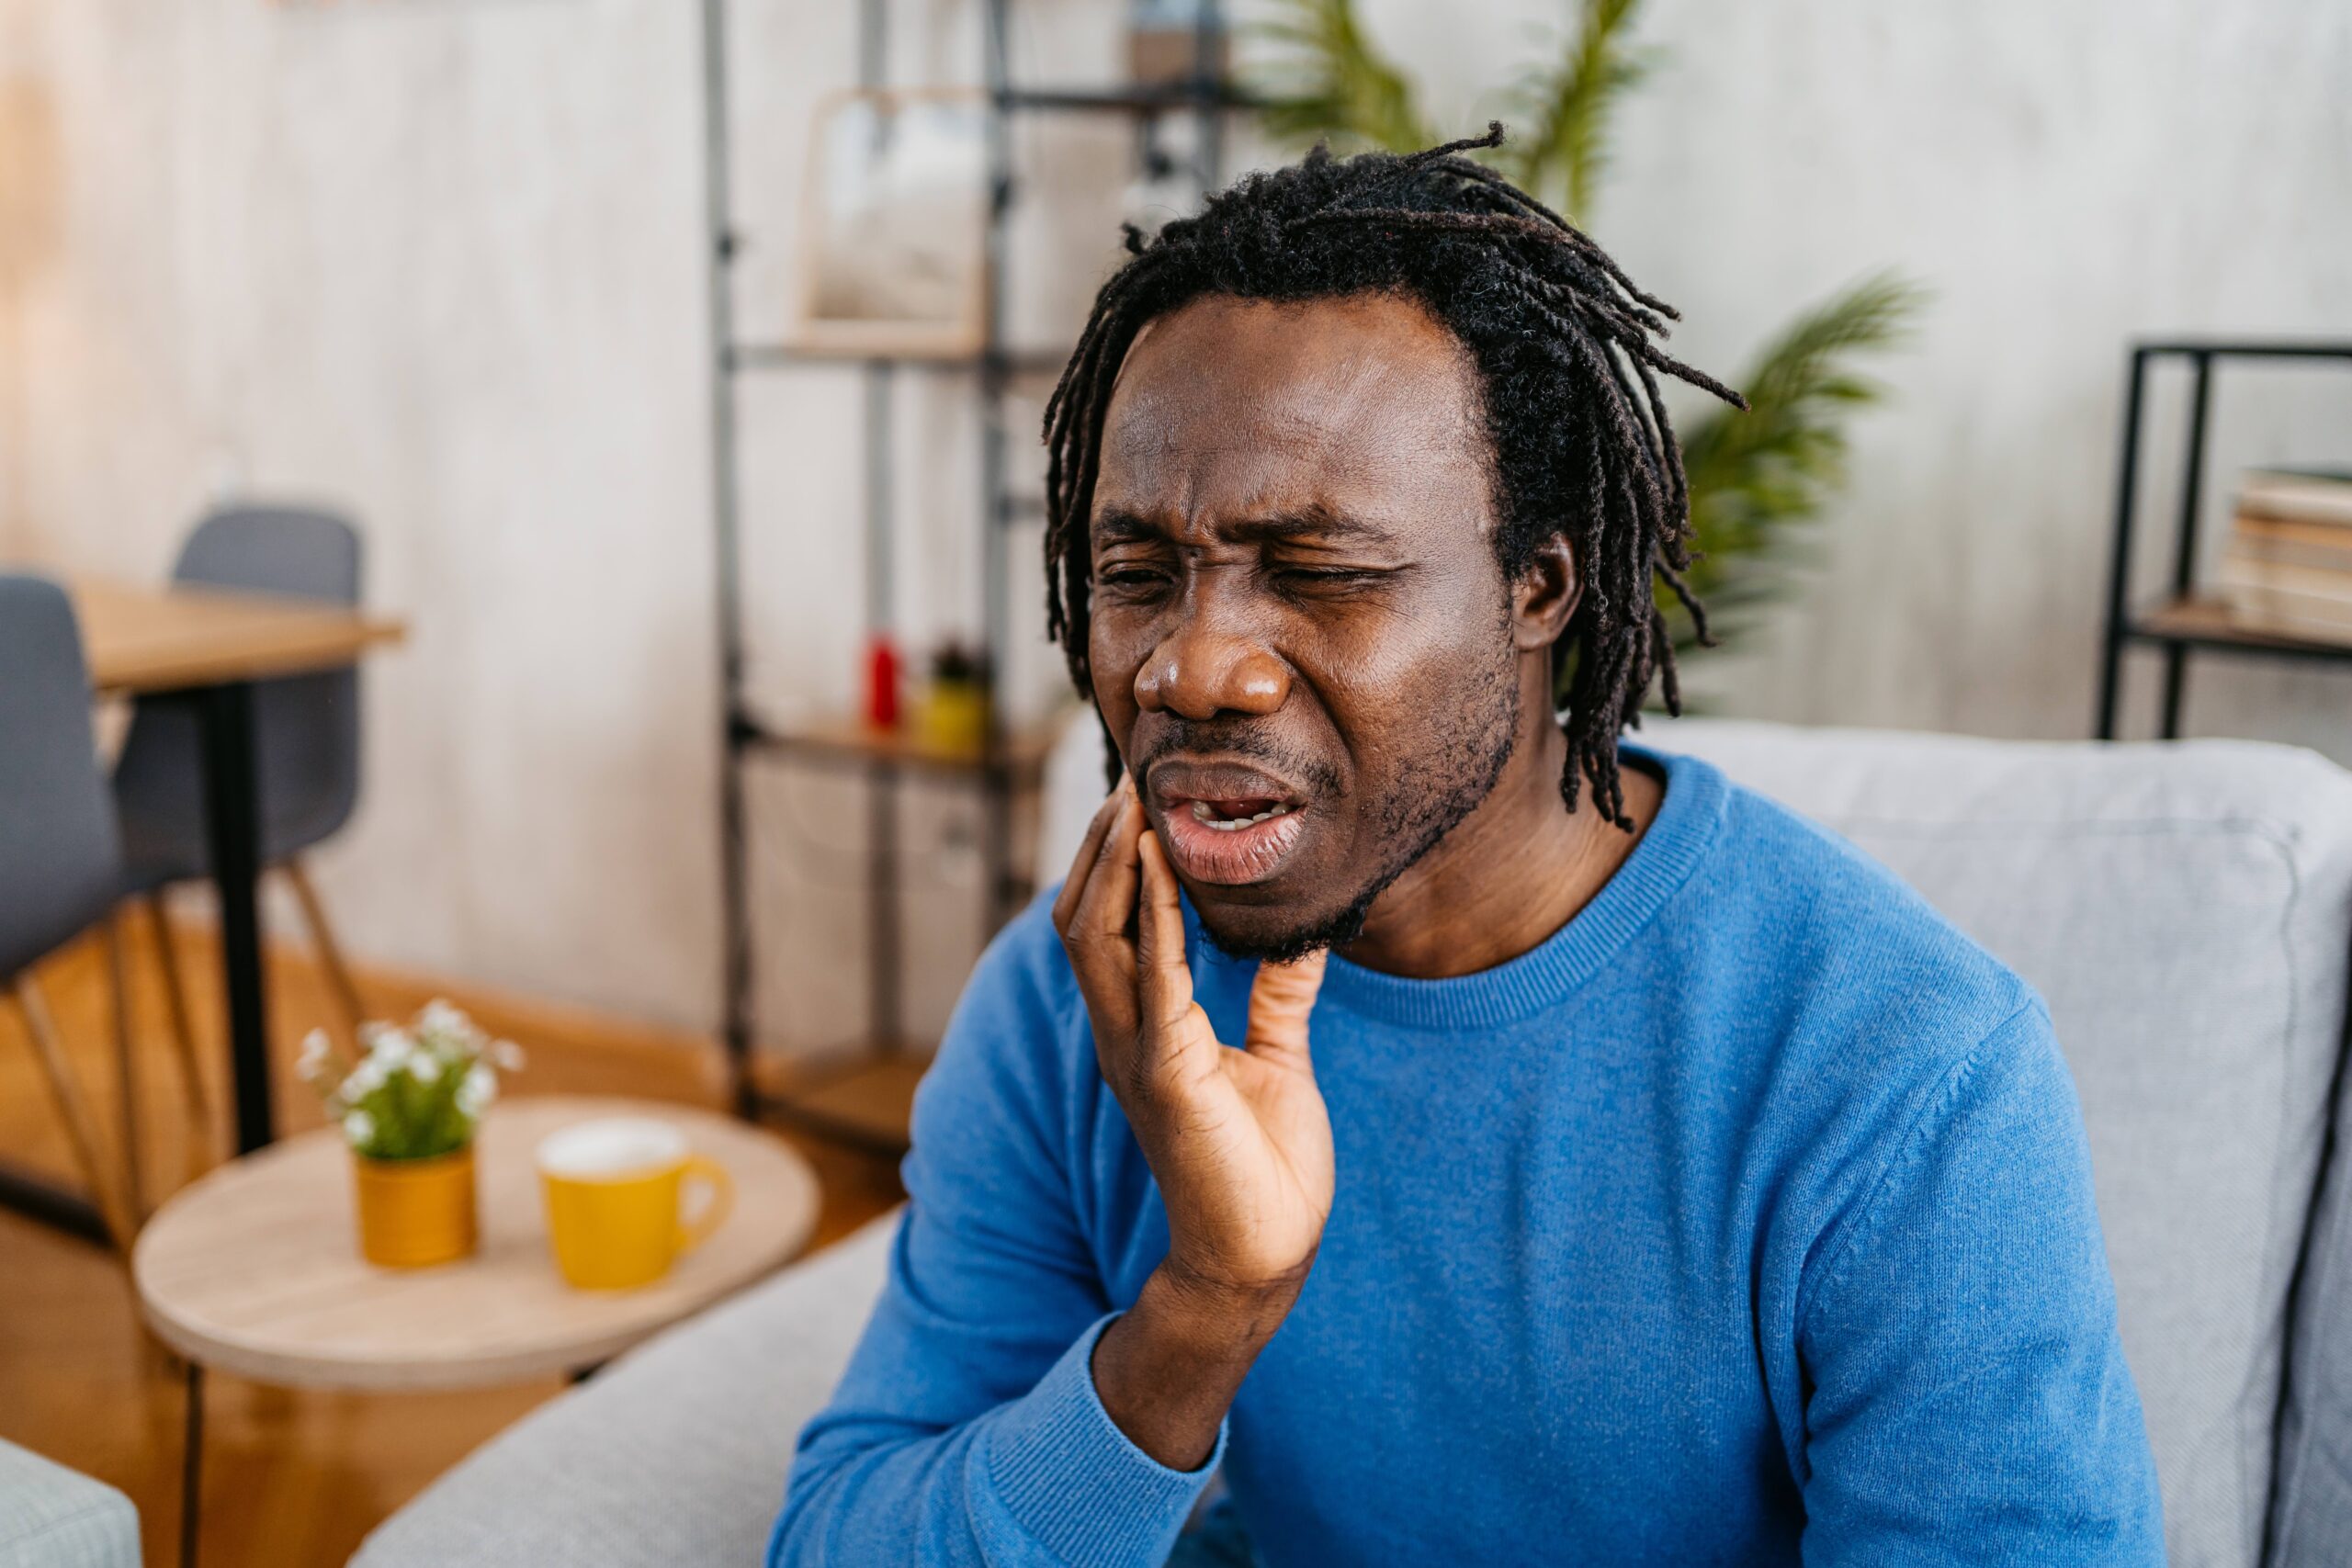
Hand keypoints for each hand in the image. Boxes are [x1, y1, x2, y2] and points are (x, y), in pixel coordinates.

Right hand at [1053, 780, 1330, 1468]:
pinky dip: (1155, 915)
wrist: (1260, 1258)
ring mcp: (1137, 1053)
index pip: (1109, 923)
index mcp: (1145, 1027)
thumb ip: (1277, 995)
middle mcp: (1124, 1032)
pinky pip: (1153, 979)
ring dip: (1116, 863)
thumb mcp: (1276, 1058)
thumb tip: (1297, 935)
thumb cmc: (1264, 1169)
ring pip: (1097, 936)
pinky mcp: (1168, 1076)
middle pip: (1084, 915)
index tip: (1142, 793)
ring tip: (1135, 801)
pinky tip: (1164, 864)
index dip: (1117, 858)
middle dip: (1102, 843)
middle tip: (1131, 774)